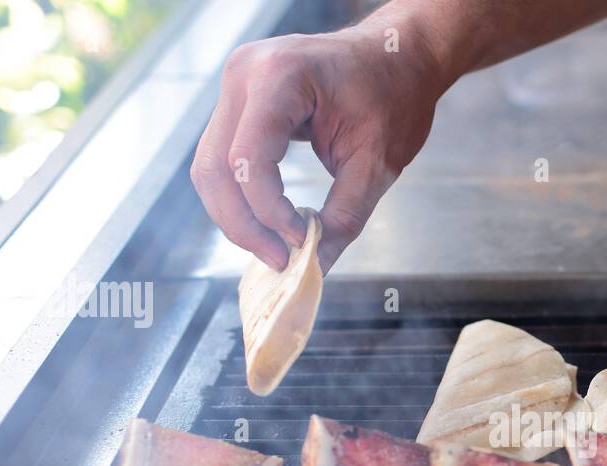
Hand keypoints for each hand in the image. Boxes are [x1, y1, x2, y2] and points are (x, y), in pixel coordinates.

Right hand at [190, 24, 445, 271]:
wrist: (396, 56)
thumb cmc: (394, 96)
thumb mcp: (378, 163)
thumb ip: (345, 217)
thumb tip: (316, 268)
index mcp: (279, 76)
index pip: (249, 159)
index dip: (269, 211)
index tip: (302, 241)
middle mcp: (244, 74)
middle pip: (216, 168)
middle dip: (243, 225)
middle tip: (280, 261)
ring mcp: (235, 85)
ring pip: (211, 168)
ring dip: (237, 216)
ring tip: (276, 249)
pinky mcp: (239, 102)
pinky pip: (223, 158)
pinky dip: (242, 197)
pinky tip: (272, 223)